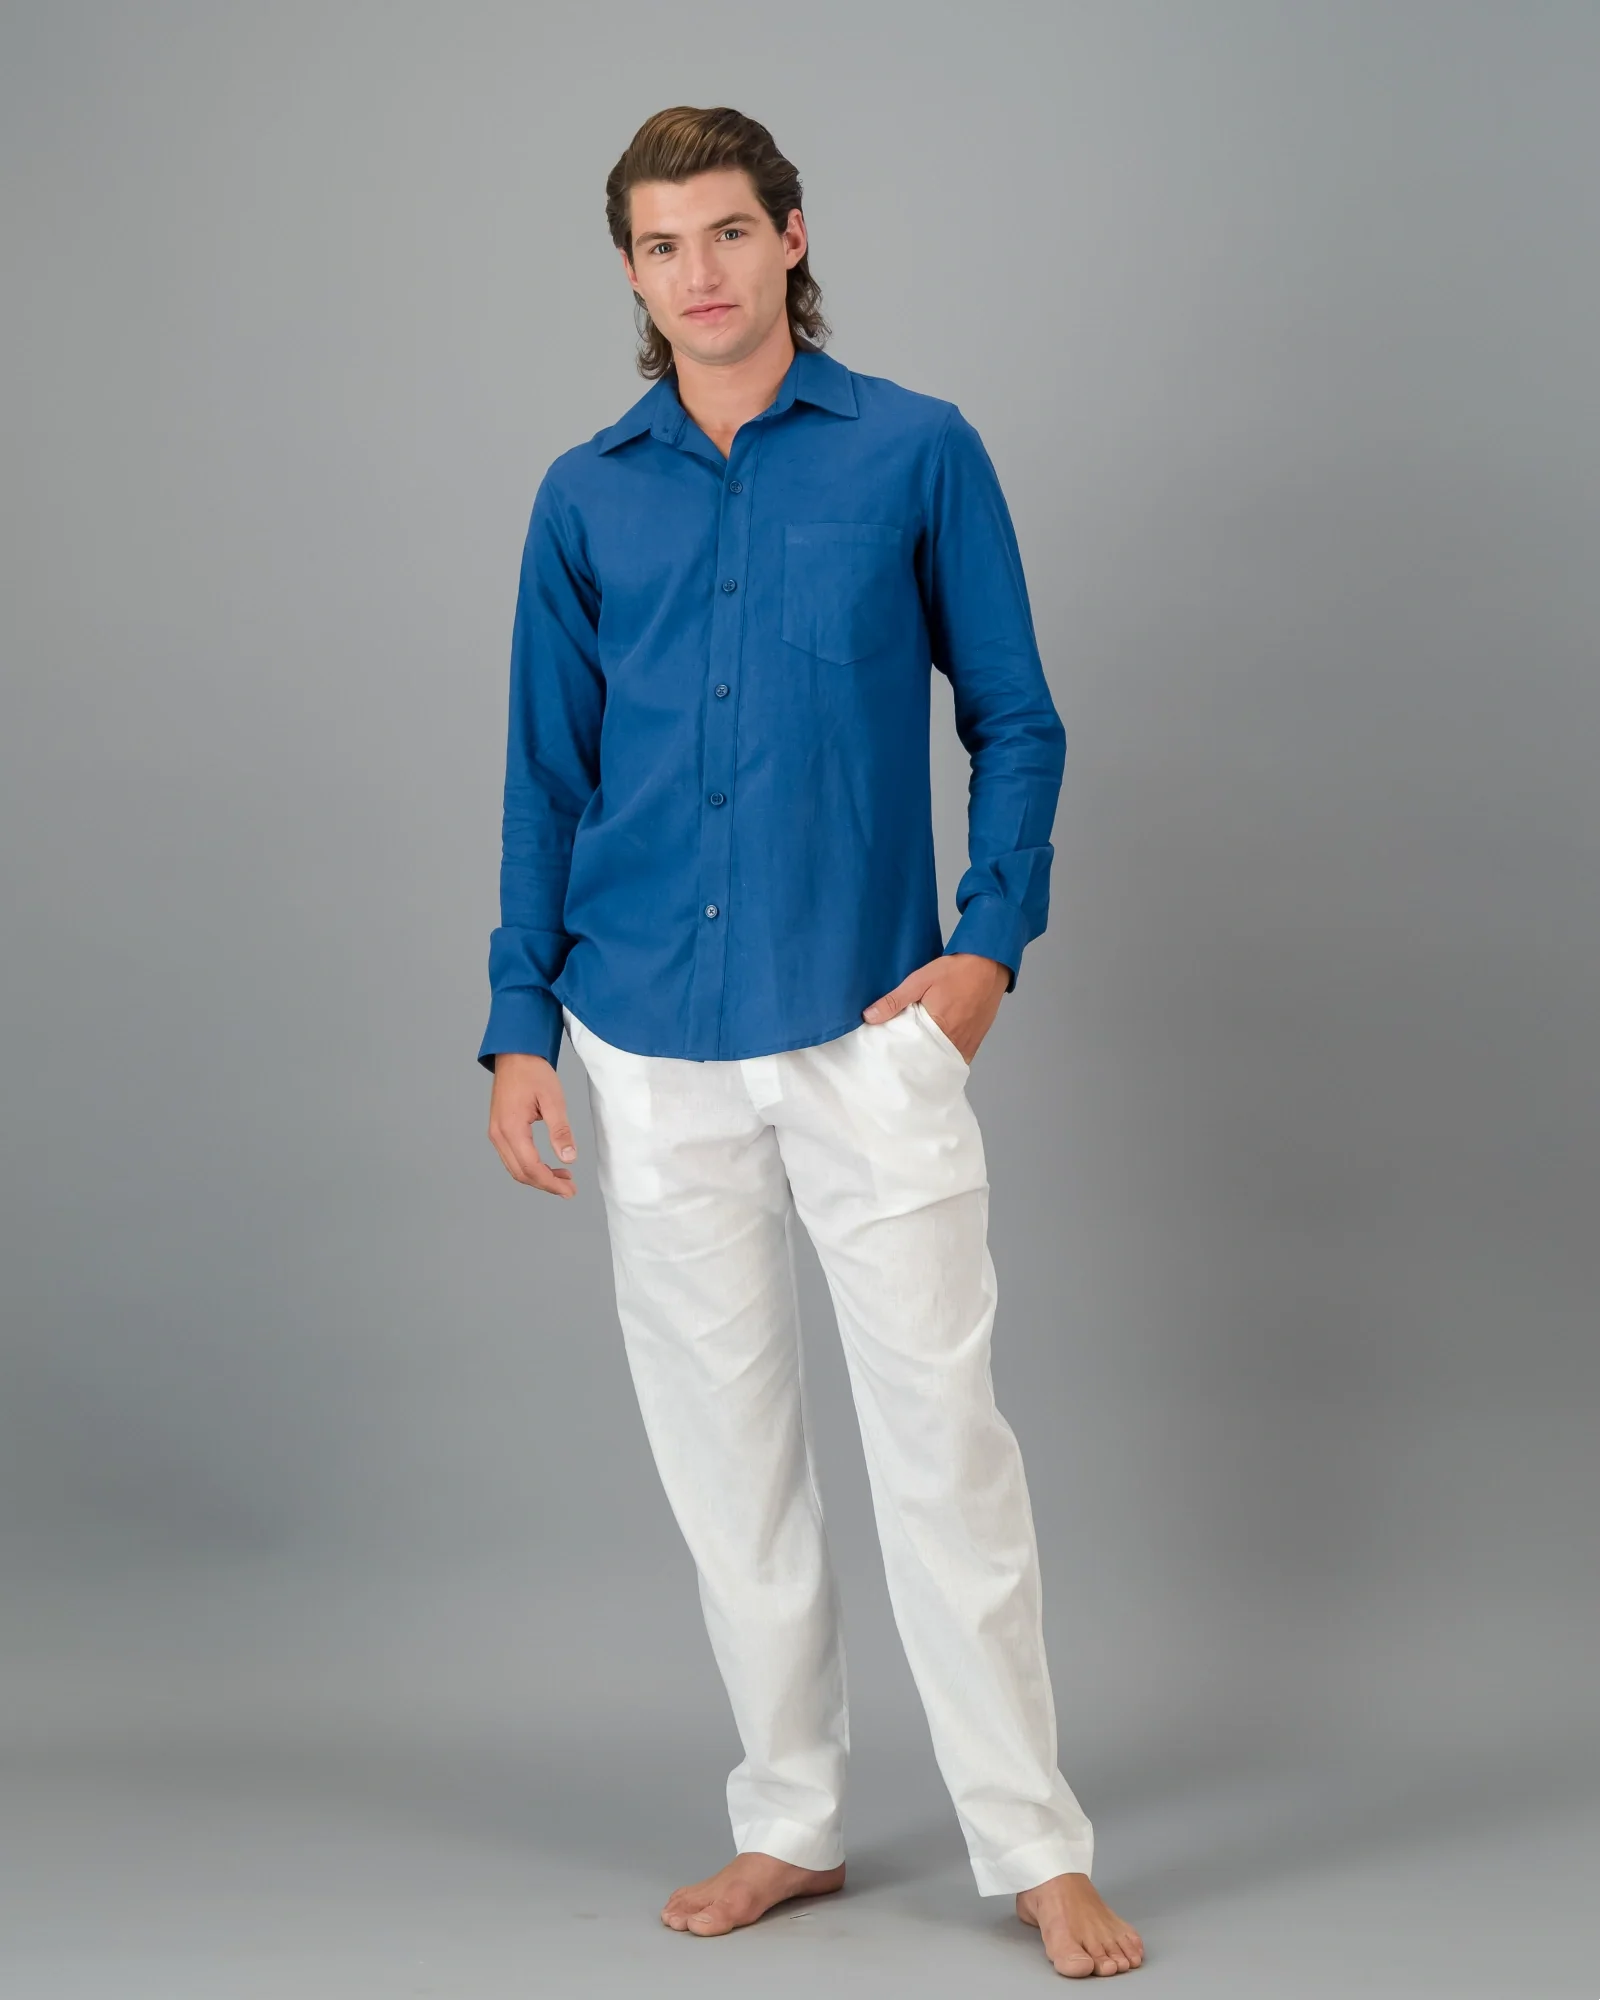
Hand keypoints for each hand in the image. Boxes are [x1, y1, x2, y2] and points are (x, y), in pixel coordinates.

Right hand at [487, 1052, 578, 1196]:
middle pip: (520, 1173)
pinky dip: (529, 1166)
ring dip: (538, 1177)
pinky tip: (547, 1165)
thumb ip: (560, 1131)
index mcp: (511, 1128)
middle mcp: (498, 1134)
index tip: (570, 1190)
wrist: (515, 1054)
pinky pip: (512, 1157)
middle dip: (546, 1184)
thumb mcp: (554, 1100)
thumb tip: (569, 1158)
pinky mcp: (498, 1129)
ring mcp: (495, 1132)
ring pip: (515, 1168)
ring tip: (563, 1178)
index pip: (531, 1167)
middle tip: (570, 1188)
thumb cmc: (533, 1072)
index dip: (551, 1183)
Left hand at [860, 952, 1010, 1063]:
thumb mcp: (919, 980)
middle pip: (928, 1061)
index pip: (912, 1053)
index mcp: (938, 1027)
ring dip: (930, 1061)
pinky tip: (934, 1053)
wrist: (989, 964)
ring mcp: (967, 1044)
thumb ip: (894, 1000)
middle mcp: (955, 1041)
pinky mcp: (976, 1042)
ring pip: (943, 1062)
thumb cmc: (956, 970)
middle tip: (898, 1058)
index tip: (887, 1056)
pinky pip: (958, 1059)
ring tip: (914, 1057)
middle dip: (913, 1061)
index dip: (899, 1056)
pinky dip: (945, 1059)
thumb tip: (869, 1016)